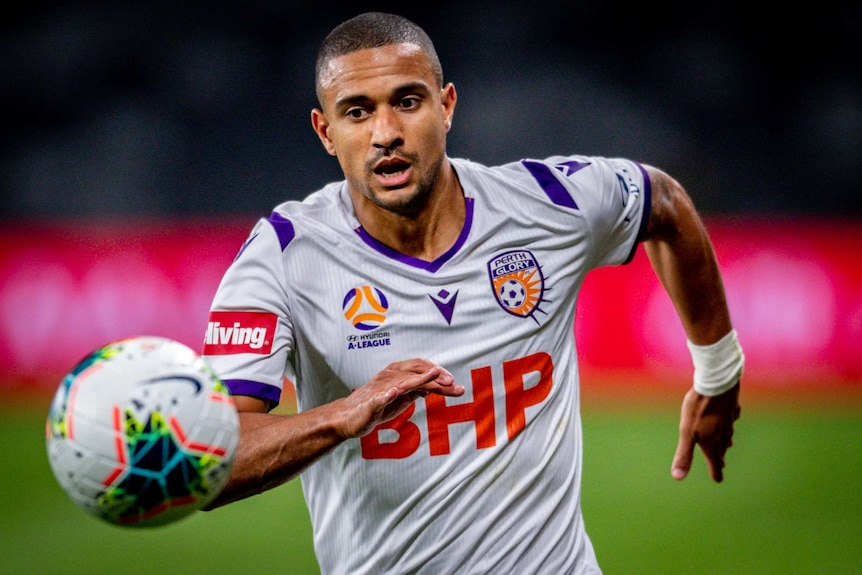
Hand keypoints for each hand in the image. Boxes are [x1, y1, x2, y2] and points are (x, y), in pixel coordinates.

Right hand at [335, 358, 464, 438]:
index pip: (421, 369)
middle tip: (452, 384)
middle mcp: (389, 378)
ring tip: (434, 377)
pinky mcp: (370, 404)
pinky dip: (387, 395)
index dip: (439, 375)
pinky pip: (379, 398)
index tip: (455, 385)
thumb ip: (415, 391)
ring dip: (419, 380)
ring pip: (402, 382)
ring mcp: (380, 390)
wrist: (348, 419)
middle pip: (416, 373)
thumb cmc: (374, 408)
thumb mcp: (400, 399)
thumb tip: (432, 387)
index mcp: (397, 375)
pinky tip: (395, 392)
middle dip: (435, 377)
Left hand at [671, 382, 740, 481]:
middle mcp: (722, 432)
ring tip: (727, 445)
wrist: (716, 384)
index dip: (715, 471)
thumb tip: (677, 477)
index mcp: (711, 441)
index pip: (714, 461)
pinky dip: (731, 422)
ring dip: (726, 441)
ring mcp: (728, 419)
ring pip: (728, 433)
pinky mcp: (730, 406)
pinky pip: (732, 417)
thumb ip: (684, 454)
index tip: (718, 480)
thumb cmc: (699, 408)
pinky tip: (731, 419)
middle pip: (721, 448)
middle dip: (720, 457)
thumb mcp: (687, 432)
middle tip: (721, 465)